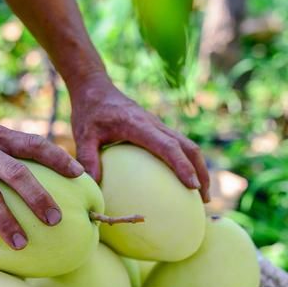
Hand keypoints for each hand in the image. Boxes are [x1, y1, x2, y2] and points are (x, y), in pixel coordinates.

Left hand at [69, 73, 209, 201]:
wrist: (94, 88)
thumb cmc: (88, 111)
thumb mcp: (83, 135)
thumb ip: (88, 158)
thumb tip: (93, 185)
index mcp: (138, 125)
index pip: (168, 146)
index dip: (182, 166)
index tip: (193, 186)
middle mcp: (154, 124)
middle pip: (188, 147)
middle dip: (201, 171)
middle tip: (204, 198)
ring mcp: (157, 125)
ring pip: (187, 145)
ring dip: (198, 167)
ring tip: (200, 195)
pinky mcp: (155, 128)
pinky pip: (176, 145)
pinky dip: (185, 162)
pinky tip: (178, 182)